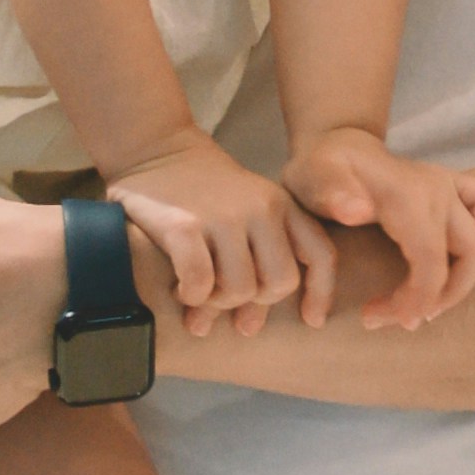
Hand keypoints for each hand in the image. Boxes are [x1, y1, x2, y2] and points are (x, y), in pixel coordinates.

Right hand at [109, 127, 314, 321]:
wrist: (155, 149)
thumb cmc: (201, 193)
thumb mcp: (247, 210)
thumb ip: (260, 256)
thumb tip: (249, 325)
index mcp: (281, 205)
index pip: (320, 254)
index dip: (319, 293)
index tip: (310, 320)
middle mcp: (260, 208)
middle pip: (280, 283)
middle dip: (254, 301)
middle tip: (226, 298)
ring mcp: (223, 216)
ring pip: (240, 289)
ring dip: (216, 302)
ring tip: (198, 294)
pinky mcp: (184, 226)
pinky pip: (200, 283)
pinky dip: (191, 296)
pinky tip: (180, 290)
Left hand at [285, 125, 474, 330]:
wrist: (335, 142)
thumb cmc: (320, 168)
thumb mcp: (312, 177)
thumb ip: (332, 193)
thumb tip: (358, 212)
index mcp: (408, 195)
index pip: (432, 258)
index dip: (420, 298)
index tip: (390, 320)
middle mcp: (438, 189)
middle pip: (469, 255)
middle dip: (441, 297)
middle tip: (403, 319)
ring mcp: (448, 186)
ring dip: (456, 282)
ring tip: (418, 306)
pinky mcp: (452, 187)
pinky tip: (447, 259)